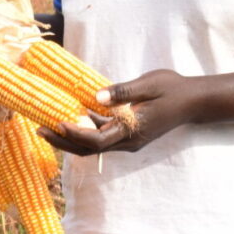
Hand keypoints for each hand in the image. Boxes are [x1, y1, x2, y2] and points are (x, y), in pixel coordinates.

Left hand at [39, 68, 202, 154]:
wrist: (194, 102)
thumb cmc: (173, 89)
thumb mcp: (149, 85)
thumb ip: (123, 92)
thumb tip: (97, 96)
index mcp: (132, 132)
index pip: (97, 140)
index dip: (75, 134)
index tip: (57, 122)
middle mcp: (128, 142)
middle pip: (89, 148)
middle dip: (63, 141)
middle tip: (39, 130)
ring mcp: (128, 140)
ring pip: (94, 145)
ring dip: (71, 137)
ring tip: (47, 125)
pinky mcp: (128, 134)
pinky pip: (102, 137)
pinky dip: (85, 130)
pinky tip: (70, 116)